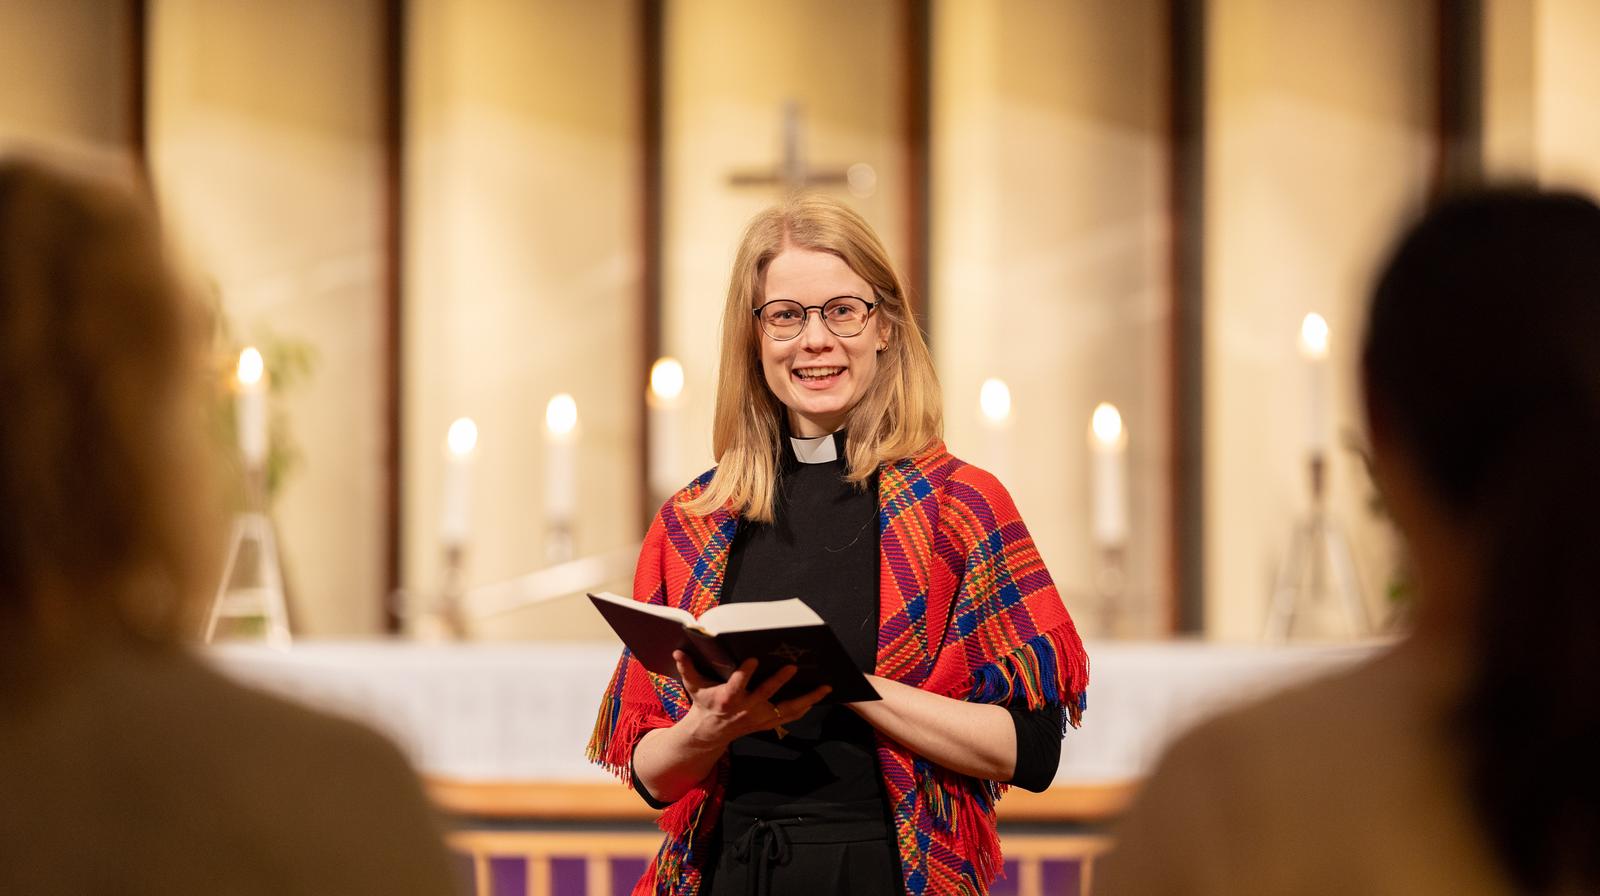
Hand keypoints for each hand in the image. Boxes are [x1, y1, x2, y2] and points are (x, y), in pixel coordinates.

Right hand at [672, 651, 829, 746]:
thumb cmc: (704, 703)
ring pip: (786, 708)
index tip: (754, 659)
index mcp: (728, 698)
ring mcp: (759, 717)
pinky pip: (790, 716)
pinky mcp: (767, 723)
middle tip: (793, 666)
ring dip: (807, 698)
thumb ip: (688, 668)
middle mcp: (746, 708)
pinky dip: (805, 708)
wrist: (710, 733)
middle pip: (766, 694)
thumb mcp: (694, 686)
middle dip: (779, 681)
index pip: (737, 684)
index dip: (746, 673)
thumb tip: (678, 652)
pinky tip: (819, 698)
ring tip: (825, 687)